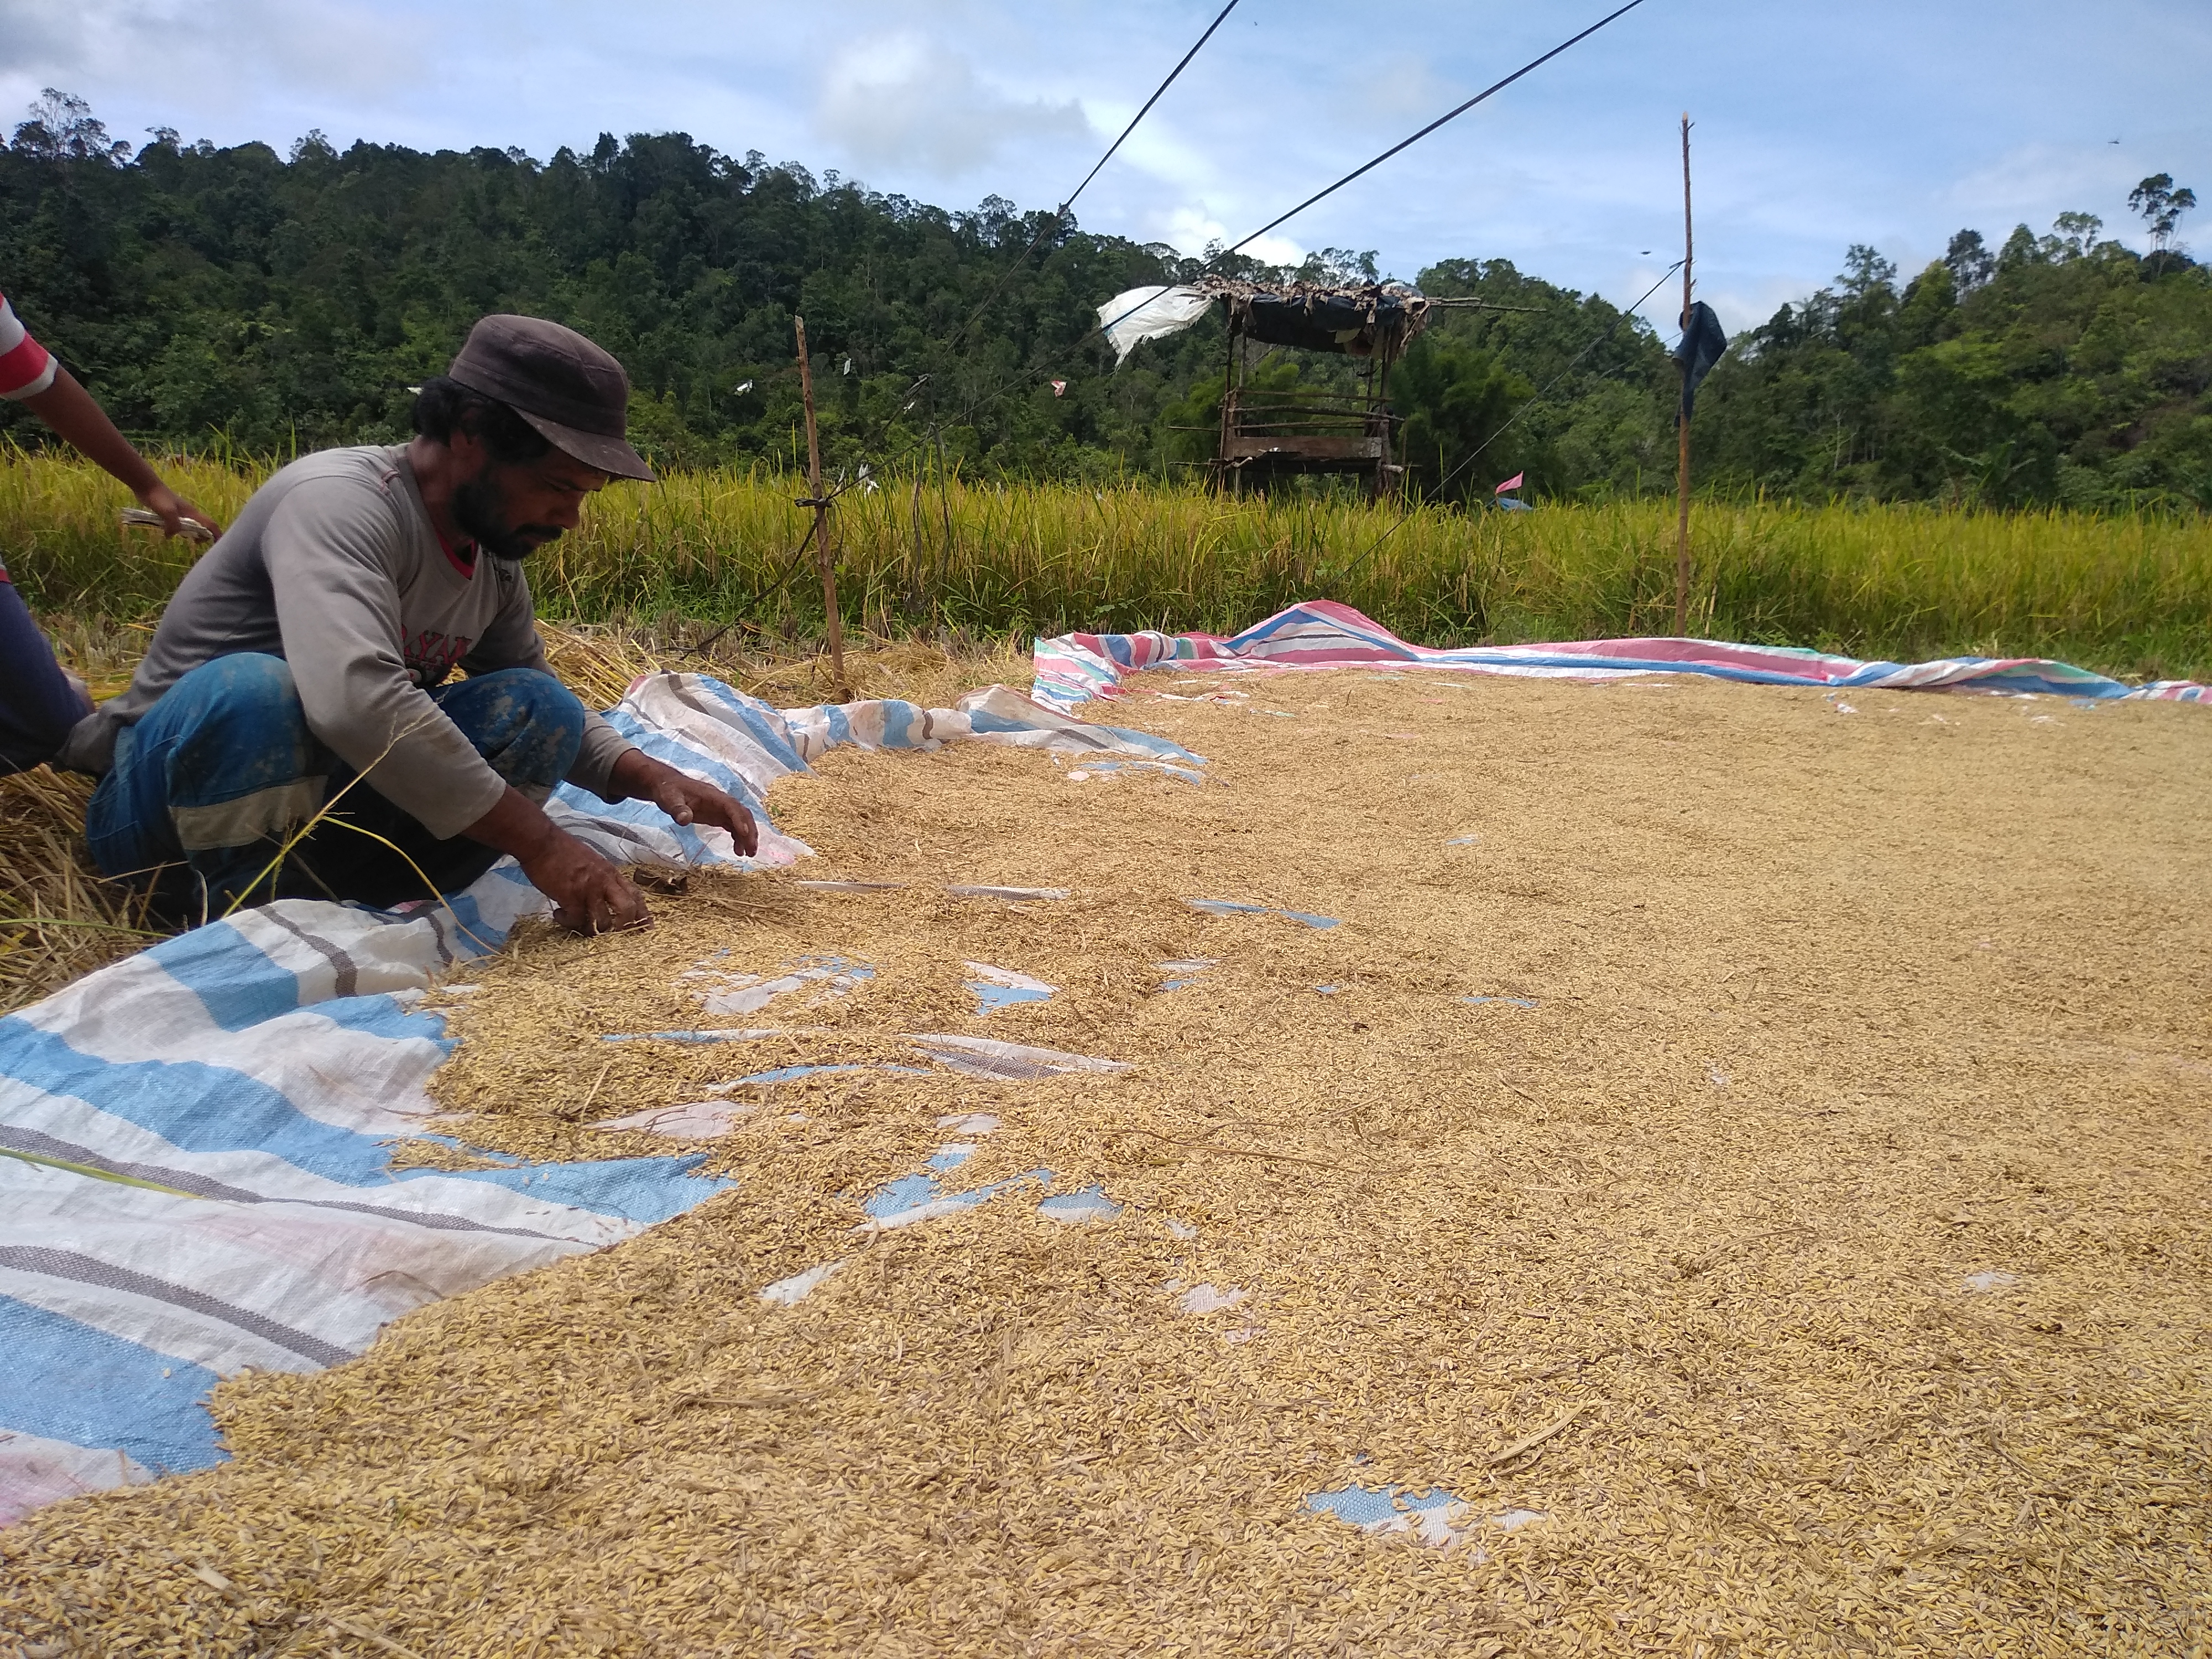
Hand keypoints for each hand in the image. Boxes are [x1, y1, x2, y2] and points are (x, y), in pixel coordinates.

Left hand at [138, 481, 219, 540]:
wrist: (147, 487)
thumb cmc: (159, 498)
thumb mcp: (168, 512)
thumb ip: (173, 525)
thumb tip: (171, 536)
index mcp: (192, 513)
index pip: (210, 524)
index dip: (216, 534)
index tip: (217, 544)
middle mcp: (190, 514)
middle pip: (203, 526)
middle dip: (204, 536)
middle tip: (196, 544)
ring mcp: (181, 513)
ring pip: (192, 526)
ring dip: (192, 534)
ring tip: (185, 540)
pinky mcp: (171, 514)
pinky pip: (180, 525)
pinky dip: (180, 531)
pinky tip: (170, 534)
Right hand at [518, 823, 650, 934]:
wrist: (543, 843)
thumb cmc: (564, 850)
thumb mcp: (593, 861)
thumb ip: (602, 877)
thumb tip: (605, 893)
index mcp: (611, 873)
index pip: (635, 895)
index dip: (643, 914)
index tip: (648, 929)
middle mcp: (605, 882)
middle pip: (627, 910)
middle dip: (626, 927)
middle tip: (615, 937)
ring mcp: (589, 890)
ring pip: (602, 921)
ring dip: (591, 930)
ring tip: (578, 926)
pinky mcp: (571, 897)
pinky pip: (576, 920)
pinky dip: (568, 922)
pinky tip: (559, 915)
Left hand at [609, 750, 759, 856]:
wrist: (665, 786)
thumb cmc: (668, 791)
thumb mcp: (669, 799)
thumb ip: (677, 809)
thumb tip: (684, 819)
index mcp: (712, 795)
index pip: (731, 806)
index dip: (739, 819)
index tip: (744, 834)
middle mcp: (720, 801)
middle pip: (742, 814)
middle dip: (750, 831)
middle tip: (752, 850)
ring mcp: (720, 808)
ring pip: (740, 821)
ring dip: (747, 836)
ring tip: (748, 854)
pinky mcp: (717, 815)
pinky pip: (733, 826)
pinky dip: (738, 837)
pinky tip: (738, 850)